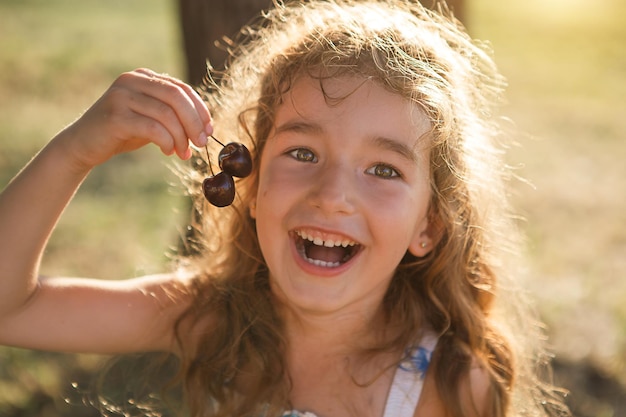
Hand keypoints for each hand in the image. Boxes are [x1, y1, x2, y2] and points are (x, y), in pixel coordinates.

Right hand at [61, 68, 211, 169]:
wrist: (82, 144)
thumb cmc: (121, 133)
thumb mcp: (150, 118)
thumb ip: (172, 114)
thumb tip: (205, 125)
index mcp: (143, 76)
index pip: (181, 88)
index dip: (199, 109)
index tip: (209, 130)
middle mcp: (131, 80)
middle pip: (176, 97)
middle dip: (194, 122)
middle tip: (201, 143)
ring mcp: (121, 96)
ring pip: (167, 114)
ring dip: (181, 137)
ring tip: (183, 153)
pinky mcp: (115, 116)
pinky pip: (153, 128)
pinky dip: (167, 142)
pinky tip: (168, 152)